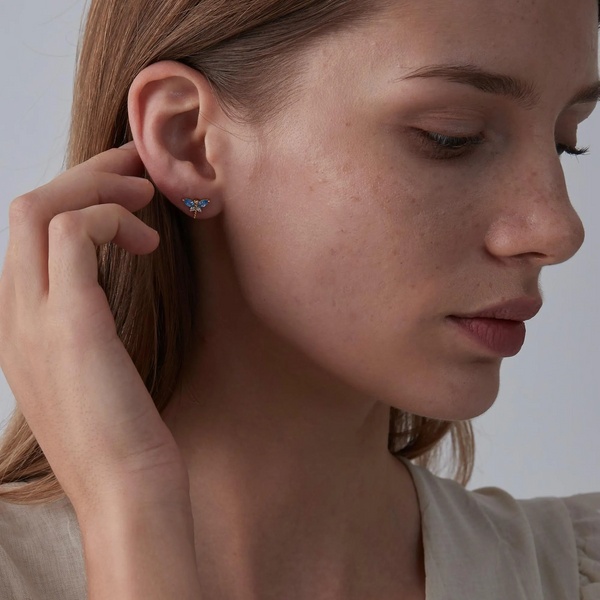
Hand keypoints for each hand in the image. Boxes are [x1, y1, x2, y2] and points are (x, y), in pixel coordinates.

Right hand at [0, 141, 189, 514]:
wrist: (126, 493)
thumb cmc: (122, 434)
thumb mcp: (91, 372)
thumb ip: (82, 326)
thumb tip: (103, 288)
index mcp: (19, 324)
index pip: (26, 234)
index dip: (75, 197)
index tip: (125, 190)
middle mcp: (13, 315)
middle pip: (26, 206)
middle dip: (86, 174)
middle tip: (139, 169)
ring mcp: (32, 318)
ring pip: (38, 207)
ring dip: (98, 187)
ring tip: (146, 197)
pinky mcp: (68, 323)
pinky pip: (73, 233)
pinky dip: (110, 219)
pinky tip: (147, 243)